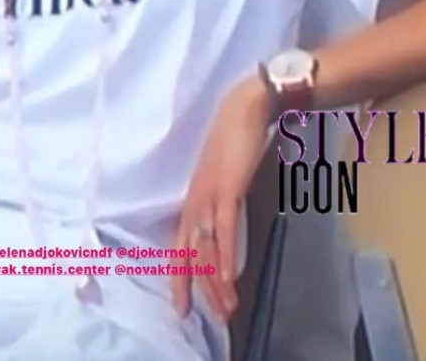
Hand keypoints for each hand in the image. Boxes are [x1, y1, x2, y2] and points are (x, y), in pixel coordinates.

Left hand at [171, 76, 269, 322]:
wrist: (245, 108)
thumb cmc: (235, 136)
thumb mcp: (223, 172)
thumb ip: (220, 195)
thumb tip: (224, 220)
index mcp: (193, 195)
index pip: (181, 243)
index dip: (180, 274)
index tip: (182, 304)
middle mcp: (195, 198)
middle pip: (190, 252)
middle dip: (197, 288)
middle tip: (207, 318)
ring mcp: (209, 193)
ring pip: (207, 247)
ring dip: (216, 281)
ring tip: (226, 309)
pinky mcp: (227, 188)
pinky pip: (224, 229)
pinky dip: (225, 255)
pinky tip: (229, 279)